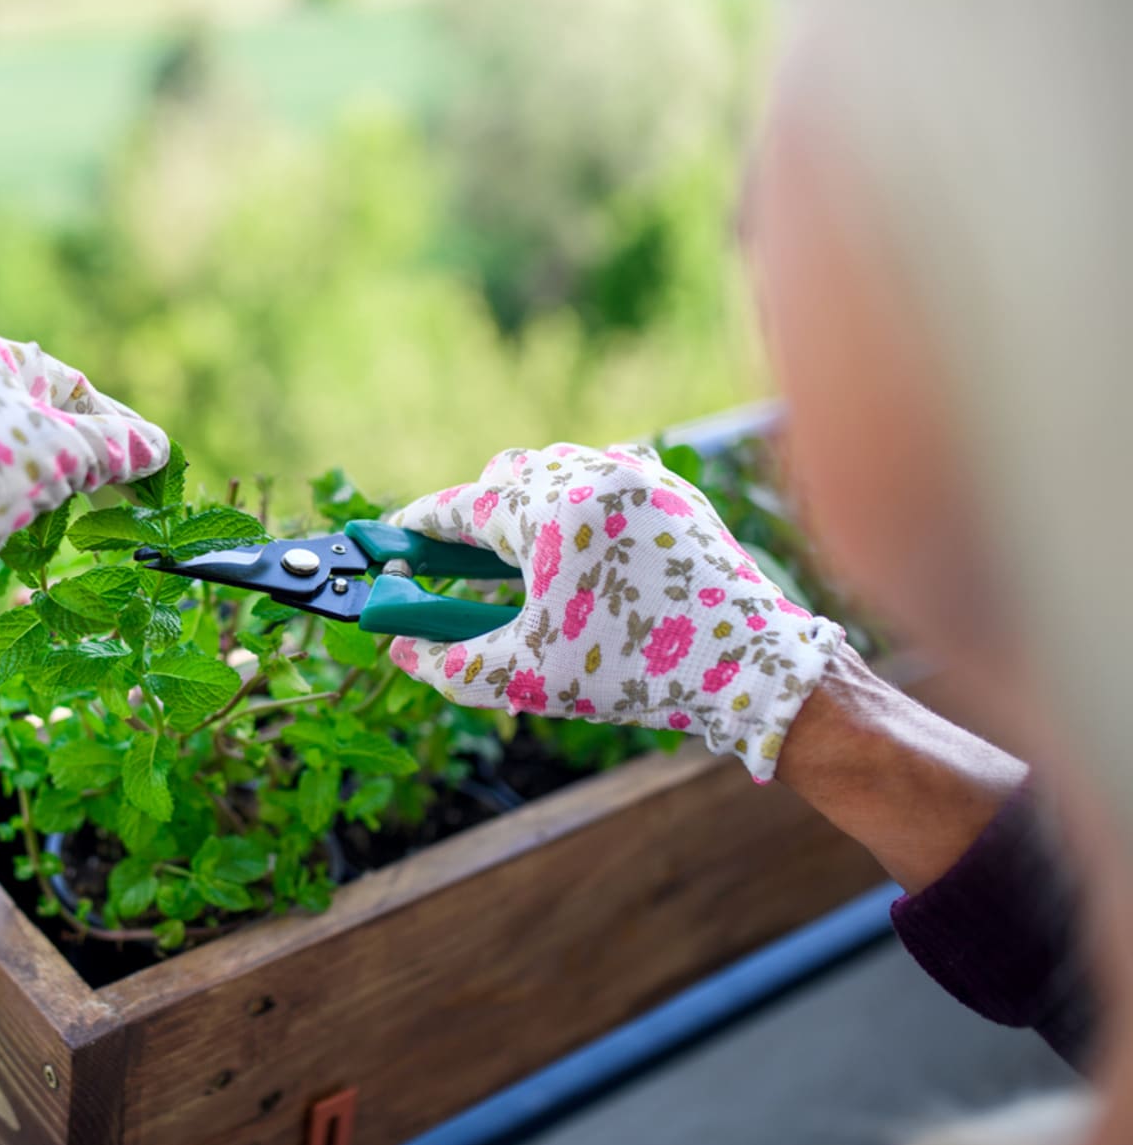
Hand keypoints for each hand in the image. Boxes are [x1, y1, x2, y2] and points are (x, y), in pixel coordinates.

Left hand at [0, 327, 168, 668]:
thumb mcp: (58, 453)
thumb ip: (114, 446)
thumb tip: (157, 447)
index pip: (66, 381)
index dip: (116, 425)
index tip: (149, 465)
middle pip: (33, 416)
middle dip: (78, 459)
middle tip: (118, 497)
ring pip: (0, 452)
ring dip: (40, 485)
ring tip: (62, 519)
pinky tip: (12, 532)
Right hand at [386, 442, 842, 780]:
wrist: (750, 669)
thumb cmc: (634, 672)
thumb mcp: (524, 676)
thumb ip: (447, 662)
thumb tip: (400, 648)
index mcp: (550, 510)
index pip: (458, 505)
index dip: (418, 527)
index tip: (394, 543)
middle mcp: (593, 474)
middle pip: (505, 474)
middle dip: (474, 514)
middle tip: (457, 563)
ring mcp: (639, 476)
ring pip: (558, 468)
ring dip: (527, 502)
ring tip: (523, 560)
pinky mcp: (675, 491)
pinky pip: (608, 473)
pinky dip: (580, 500)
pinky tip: (583, 549)